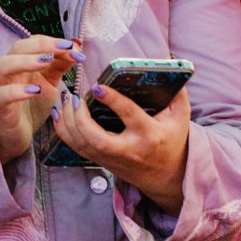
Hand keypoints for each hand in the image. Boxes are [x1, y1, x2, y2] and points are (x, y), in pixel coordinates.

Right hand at [0, 36, 79, 164]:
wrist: (19, 134)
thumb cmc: (32, 104)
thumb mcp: (50, 82)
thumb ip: (60, 65)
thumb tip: (75, 49)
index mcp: (23, 60)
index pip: (34, 41)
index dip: (54, 41)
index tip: (74, 47)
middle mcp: (10, 70)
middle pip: (18, 47)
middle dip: (42, 45)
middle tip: (64, 48)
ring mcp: (2, 87)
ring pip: (4, 65)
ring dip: (26, 61)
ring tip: (46, 62)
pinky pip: (2, 94)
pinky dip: (17, 90)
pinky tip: (35, 90)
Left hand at [53, 86, 191, 209]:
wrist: (167, 175)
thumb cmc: (173, 140)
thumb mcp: (181, 116)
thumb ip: (177, 92)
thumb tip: (168, 64)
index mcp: (149, 135)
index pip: (128, 116)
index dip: (112, 100)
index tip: (97, 87)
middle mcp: (128, 149)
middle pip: (97, 139)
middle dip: (80, 118)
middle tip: (74, 96)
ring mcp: (112, 158)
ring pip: (82, 145)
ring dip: (68, 123)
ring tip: (65, 99)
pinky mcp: (102, 161)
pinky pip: (77, 148)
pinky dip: (64, 132)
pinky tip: (60, 113)